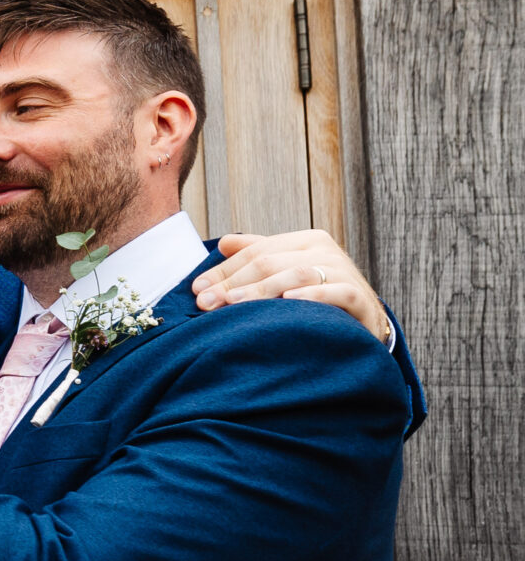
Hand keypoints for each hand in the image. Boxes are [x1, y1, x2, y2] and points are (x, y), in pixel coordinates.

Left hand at [192, 230, 389, 344]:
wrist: (365, 320)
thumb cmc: (318, 295)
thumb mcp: (288, 271)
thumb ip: (259, 254)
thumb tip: (223, 242)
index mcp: (304, 240)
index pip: (255, 252)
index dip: (223, 271)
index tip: (196, 291)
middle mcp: (324, 250)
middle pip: (270, 262)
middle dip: (234, 283)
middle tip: (206, 303)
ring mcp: (343, 271)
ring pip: (296, 274)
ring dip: (262, 290)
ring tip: (234, 304)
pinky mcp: (358, 295)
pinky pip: (334, 292)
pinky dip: (311, 295)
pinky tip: (288, 302)